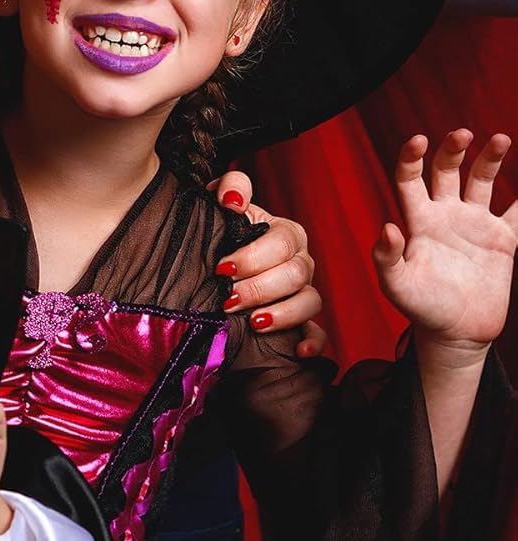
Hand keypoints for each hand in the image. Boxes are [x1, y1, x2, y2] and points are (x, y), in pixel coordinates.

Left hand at [212, 172, 320, 333]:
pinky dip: (312, 343)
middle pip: (294, 275)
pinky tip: (298, 351)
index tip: (222, 267)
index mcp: (285, 233)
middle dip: (259, 288)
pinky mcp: (303, 320)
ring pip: (309, 302)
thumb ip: (230, 188)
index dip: (253, 256)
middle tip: (227, 297)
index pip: (281, 243)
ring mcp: (304, 291)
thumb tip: (232, 200)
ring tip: (253, 322)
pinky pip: (320, 333)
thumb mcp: (222, 203)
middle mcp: (300, 262)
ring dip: (281, 314)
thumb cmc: (224, 231)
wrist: (219, 261)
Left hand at [375, 131, 516, 363]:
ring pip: (482, 182)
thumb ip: (387, 258)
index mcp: (418, 220)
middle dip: (453, 150)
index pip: (410, 179)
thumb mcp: (396, 285)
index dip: (412, 157)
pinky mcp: (502, 241)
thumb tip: (387, 227)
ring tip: (500, 138)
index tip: (418, 139)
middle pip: (447, 171)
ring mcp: (474, 225)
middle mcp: (445, 215)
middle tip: (462, 133)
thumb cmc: (421, 309)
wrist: (456, 333)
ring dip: (490, 159)